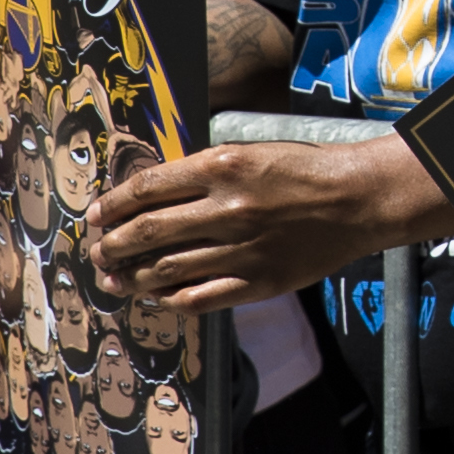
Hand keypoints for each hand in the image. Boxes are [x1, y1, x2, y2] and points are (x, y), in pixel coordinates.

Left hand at [84, 139, 443, 313]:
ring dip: (132, 276)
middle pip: (147, 232)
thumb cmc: (301, 170)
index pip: (148, 189)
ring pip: (166, 270)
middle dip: (112, 244)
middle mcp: (227, 208)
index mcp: (222, 167)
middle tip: (98, 251)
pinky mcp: (257, 282)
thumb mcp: (249, 153)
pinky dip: (170, 300)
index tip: (96, 215)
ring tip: (117, 278)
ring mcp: (241, 249)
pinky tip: (158, 296)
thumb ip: (201, 175)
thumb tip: (149, 198)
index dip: (113, 205)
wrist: (357, 199)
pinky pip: (199, 298)